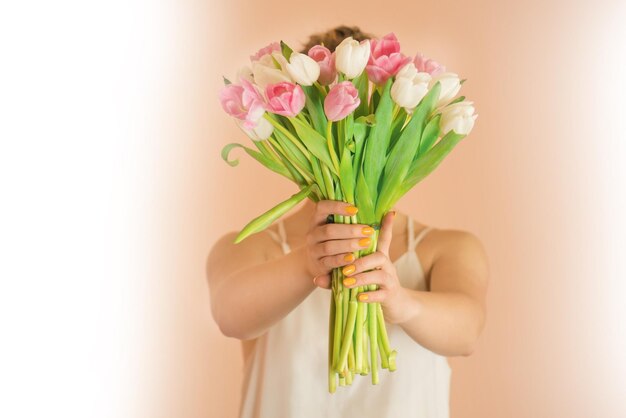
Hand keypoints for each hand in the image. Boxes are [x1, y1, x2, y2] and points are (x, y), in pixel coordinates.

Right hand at [304, 200, 375, 278]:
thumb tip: (392, 213)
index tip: (355, 210)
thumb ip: (365, 222)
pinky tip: (353, 258)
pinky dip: (341, 260)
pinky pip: (329, 261)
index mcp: (318, 219)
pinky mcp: (317, 265)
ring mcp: (313, 249)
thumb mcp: (347, 230)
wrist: (320, 265)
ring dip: (348, 245)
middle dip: (350, 230)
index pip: (322, 207)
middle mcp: (313, 233)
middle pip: (329, 229)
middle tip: (368, 231)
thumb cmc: (339, 242)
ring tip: (365, 244)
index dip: (337, 206)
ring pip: (329, 246)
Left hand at [314, 210, 411, 324]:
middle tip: (344, 267)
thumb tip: (316, 278)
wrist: (394, 303)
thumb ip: (338, 274)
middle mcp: (386, 264)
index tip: (361, 222)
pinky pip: (381, 295)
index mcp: (378, 253)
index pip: (381, 236)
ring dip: (362, 277)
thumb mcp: (356, 274)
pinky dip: (370, 295)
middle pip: (378, 256)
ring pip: (379, 275)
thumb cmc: (371, 283)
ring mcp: (390, 280)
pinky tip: (359, 297)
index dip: (376, 228)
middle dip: (360, 260)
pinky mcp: (391, 295)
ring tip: (346, 282)